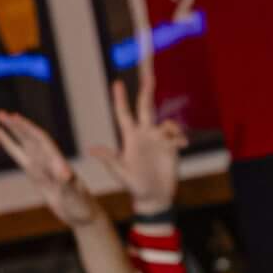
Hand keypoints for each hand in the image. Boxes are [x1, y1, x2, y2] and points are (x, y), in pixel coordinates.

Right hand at [0, 112, 104, 230]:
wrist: (83, 216)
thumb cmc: (81, 206)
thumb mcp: (74, 195)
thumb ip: (67, 183)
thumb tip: (64, 171)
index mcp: (58, 163)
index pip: (42, 141)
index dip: (28, 129)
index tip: (15, 118)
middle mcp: (50, 161)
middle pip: (31, 138)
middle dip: (17, 126)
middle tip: (0, 113)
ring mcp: (42, 167)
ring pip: (25, 144)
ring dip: (13, 131)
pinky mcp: (36, 175)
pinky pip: (21, 157)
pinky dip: (12, 146)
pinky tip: (2, 136)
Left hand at [89, 75, 182, 217]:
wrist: (153, 197)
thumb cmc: (134, 186)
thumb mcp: (119, 172)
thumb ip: (109, 159)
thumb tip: (91, 150)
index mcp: (130, 137)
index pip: (123, 113)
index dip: (120, 98)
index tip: (117, 83)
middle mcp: (144, 134)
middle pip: (145, 107)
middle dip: (146, 90)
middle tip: (149, 75)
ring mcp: (159, 140)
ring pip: (165, 121)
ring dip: (170, 126)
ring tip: (174, 140)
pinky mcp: (171, 148)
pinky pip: (177, 135)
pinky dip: (179, 137)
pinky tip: (181, 146)